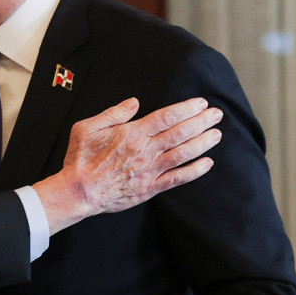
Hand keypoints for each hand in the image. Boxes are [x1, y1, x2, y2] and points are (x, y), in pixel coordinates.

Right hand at [32, 97, 221, 232]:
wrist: (78, 191)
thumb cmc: (80, 158)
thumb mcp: (86, 128)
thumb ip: (112, 113)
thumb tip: (134, 102)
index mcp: (131, 133)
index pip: (166, 117)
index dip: (187, 108)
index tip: (201, 103)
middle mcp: (145, 150)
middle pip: (180, 132)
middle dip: (201, 121)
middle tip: (217, 114)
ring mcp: (150, 170)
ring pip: (183, 153)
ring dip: (203, 143)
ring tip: (217, 134)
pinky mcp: (150, 187)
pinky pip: (177, 178)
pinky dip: (195, 171)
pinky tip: (208, 163)